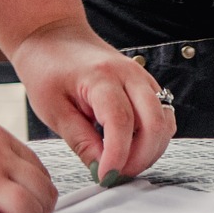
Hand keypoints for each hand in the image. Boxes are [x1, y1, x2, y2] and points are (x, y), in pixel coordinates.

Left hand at [9, 19, 174, 182]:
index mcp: (102, 78)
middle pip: (155, 123)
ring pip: (165, 121)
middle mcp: (131, 75)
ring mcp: (143, 78)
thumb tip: (101, 167)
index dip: (117, 155)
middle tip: (117, 174)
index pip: (121, 123)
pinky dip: (153, 136)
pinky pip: (162, 114)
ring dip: (151, 148)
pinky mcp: (147, 84)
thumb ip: (80, 139)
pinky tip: (132, 146)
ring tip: (124, 163)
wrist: (55, 36)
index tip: (105, 176)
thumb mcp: (52, 109)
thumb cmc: (48, 68)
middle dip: (141, 157)